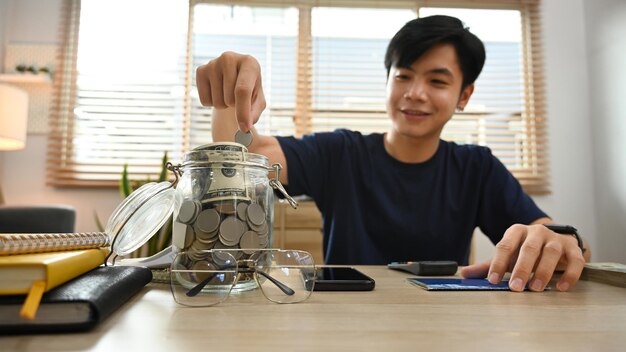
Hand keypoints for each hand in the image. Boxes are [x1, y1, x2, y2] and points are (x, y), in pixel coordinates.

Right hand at [196, 51, 265, 131]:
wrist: (234, 80)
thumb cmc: (250, 91)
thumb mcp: (258, 102)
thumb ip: (254, 114)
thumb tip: (244, 127)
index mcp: (250, 63)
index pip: (243, 90)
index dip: (243, 111)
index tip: (244, 128)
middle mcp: (230, 58)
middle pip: (230, 98)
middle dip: (235, 106)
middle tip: (237, 98)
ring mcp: (213, 63)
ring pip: (217, 101)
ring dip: (223, 105)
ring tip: (227, 94)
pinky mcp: (201, 70)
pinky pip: (204, 100)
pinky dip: (212, 103)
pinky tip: (217, 92)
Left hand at [461, 224, 586, 291]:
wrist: (556, 241)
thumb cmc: (526, 251)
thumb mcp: (508, 256)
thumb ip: (488, 265)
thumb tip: (464, 273)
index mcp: (516, 231)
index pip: (505, 245)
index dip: (498, 263)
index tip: (492, 280)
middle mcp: (536, 232)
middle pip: (528, 248)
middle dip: (521, 269)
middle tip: (515, 288)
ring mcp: (556, 239)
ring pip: (551, 252)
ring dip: (543, 271)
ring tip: (535, 289)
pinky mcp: (573, 248)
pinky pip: (574, 260)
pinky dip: (569, 274)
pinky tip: (561, 288)